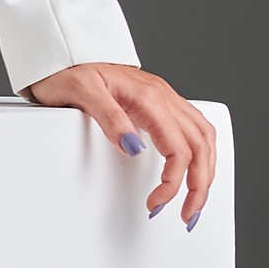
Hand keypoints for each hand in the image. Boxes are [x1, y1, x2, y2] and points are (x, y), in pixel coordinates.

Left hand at [25, 62, 216, 227]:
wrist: (62, 52)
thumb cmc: (67, 73)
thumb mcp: (81, 93)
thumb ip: (110, 119)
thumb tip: (134, 148)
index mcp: (148, 97)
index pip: (177, 148)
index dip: (173, 182)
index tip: (156, 202)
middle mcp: (163, 96)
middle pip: (200, 145)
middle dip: (199, 185)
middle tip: (188, 215)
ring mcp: (164, 98)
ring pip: (203, 136)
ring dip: (206, 170)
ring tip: (196, 200)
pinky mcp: (161, 102)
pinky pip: (194, 127)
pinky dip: (202, 152)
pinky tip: (197, 168)